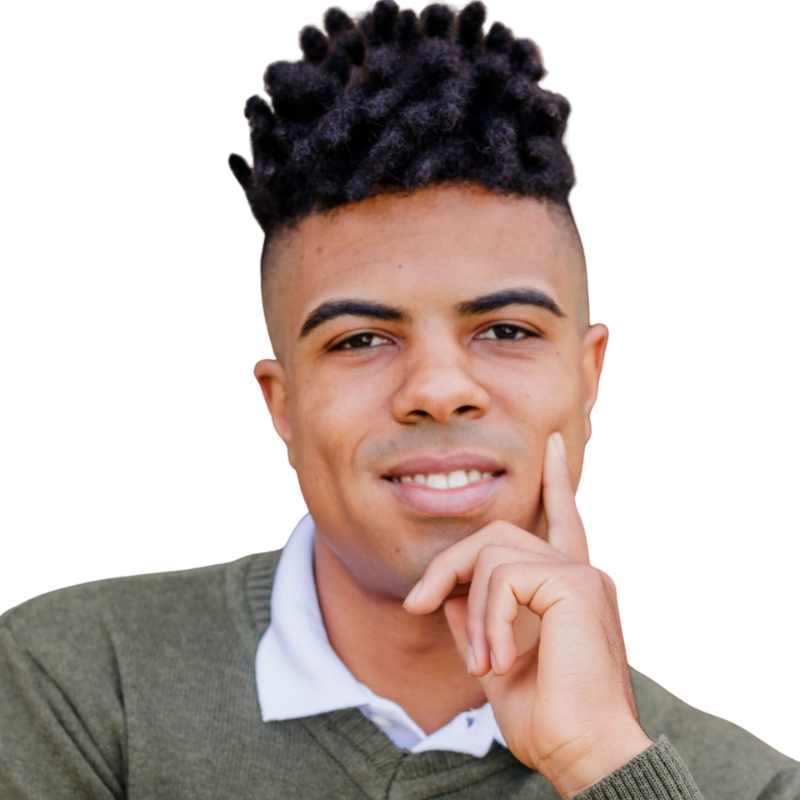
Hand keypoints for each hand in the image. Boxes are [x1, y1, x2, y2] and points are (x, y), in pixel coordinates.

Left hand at [403, 432, 652, 798]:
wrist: (583, 755)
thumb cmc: (549, 719)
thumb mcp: (497, 659)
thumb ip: (477, 617)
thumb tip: (448, 590)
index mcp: (571, 587)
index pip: (562, 521)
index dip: (556, 483)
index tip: (552, 445)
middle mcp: (582, 573)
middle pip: (498, 533)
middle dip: (450, 563)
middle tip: (417, 604)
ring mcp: (582, 574)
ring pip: (492, 554)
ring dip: (470, 611)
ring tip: (482, 662)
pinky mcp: (575, 584)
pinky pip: (503, 579)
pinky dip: (486, 621)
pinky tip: (496, 661)